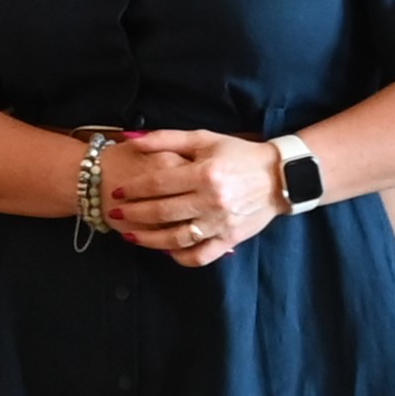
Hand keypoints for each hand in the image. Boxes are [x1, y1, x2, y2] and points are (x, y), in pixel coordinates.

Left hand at [103, 130, 280, 262]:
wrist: (279, 177)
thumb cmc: (238, 154)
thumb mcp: (204, 139)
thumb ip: (166, 139)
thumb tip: (131, 138)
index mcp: (204, 173)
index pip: (158, 184)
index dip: (133, 189)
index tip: (117, 192)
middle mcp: (211, 201)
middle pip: (162, 212)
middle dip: (134, 214)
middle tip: (116, 214)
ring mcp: (220, 224)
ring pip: (176, 238)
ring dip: (149, 240)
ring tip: (132, 236)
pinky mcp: (230, 240)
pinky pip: (200, 256)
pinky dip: (180, 257)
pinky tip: (166, 251)